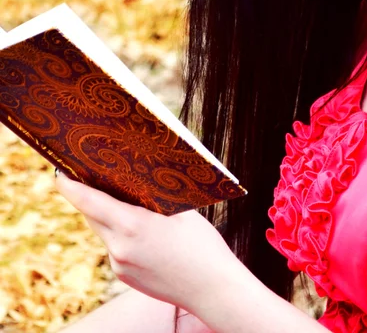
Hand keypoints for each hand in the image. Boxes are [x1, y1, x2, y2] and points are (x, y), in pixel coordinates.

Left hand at [55, 172, 240, 313]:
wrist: (213, 289)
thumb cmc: (202, 245)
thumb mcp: (181, 211)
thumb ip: (154, 197)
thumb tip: (137, 181)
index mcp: (132, 226)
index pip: (89, 201)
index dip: (70, 185)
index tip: (59, 171)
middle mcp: (119, 248)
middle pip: (92, 215)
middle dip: (90, 196)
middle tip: (93, 175)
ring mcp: (120, 265)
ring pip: (104, 231)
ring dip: (107, 215)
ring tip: (123, 200)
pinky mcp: (125, 277)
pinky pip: (115, 248)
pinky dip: (120, 234)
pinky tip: (141, 230)